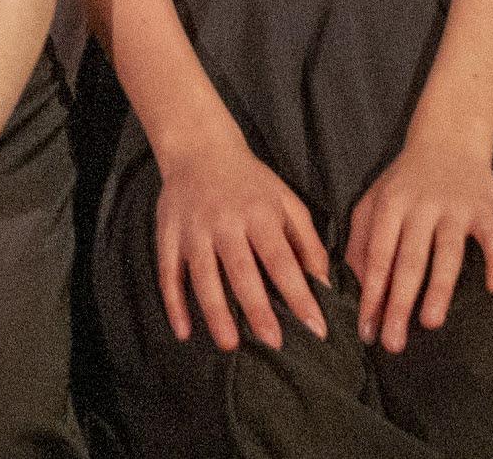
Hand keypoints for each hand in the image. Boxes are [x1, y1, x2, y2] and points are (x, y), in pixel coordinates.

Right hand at [148, 133, 332, 349]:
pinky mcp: (168, 236)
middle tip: (274, 343)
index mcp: (259, 213)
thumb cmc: (251, 182)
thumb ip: (307, 240)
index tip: (316, 328)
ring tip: (230, 345)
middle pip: (242, 272)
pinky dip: (174, 304)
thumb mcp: (286, 201)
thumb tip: (324, 282)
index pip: (282, 260)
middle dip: (258, 310)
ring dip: (216, 313)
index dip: (299, 295)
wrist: (200, 148)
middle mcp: (225, 222)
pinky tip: (184, 331)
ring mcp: (193, 230)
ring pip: (203, 277)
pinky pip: (169, 274)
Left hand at [343, 135, 492, 352]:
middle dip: (399, 303)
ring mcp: (455, 207)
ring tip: (431, 322)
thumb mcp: (374, 201)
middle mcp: (422, 206)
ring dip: (439, 288)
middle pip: (410, 260)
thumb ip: (362, 241)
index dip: (372, 294)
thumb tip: (358, 287)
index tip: (366, 330)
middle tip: (392, 342)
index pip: (379, 255)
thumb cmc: (405, 180)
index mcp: (391, 205)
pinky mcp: (484, 208)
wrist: (449, 137)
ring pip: (447, 252)